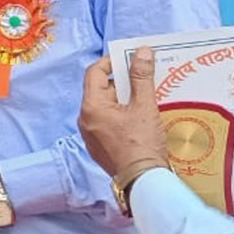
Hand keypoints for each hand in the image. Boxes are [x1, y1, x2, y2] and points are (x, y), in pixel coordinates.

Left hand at [78, 48, 167, 176]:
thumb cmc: (142, 144)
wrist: (143, 181)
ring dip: (125, 98)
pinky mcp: (100, 146)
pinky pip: (109, 122)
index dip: (112, 61)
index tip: (130, 57)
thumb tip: (142, 52)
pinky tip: (142, 115)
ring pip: (107, 107)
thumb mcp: (144, 106)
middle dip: (123, 81)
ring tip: (148, 95)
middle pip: (101, 89)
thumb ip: (142, 77)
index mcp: (90, 107)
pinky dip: (123, 114)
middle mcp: (85, 120)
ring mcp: (91, 135)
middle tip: (145, 76)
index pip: (95, 73)